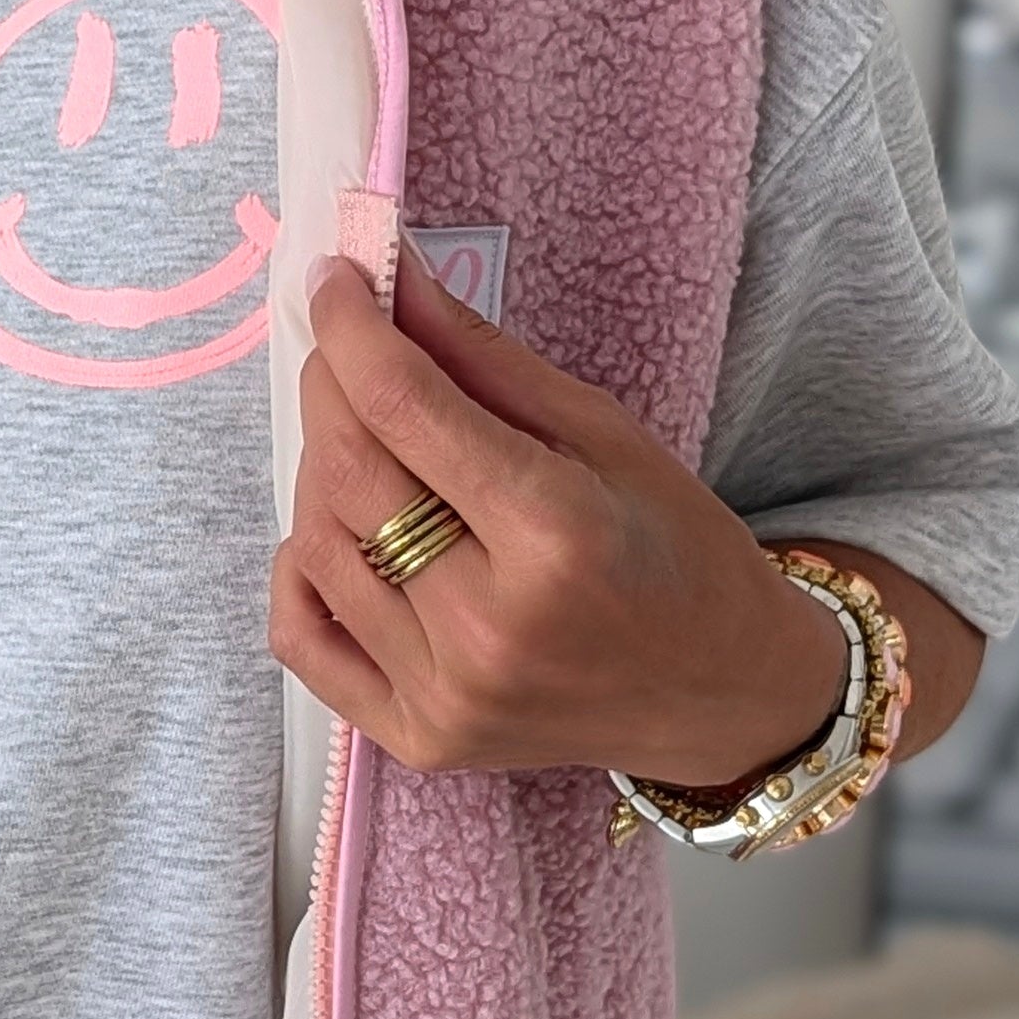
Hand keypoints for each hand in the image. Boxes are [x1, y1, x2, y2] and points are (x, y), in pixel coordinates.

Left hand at [270, 247, 848, 786]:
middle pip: (349, 471)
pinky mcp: (420, 737)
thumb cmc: (675, 550)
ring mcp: (448, 693)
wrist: (719, 694)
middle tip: (348, 348)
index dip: (353, 328)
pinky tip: (344, 533)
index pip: (404, 406)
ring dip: (320, 470)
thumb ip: (483, 359)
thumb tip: (393, 282)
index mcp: (554, 534)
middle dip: (331, 385)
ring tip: (367, 442)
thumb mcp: (604, 433)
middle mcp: (490, 624)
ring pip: (316, 545)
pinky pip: (303, 639)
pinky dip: (299, 570)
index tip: (335, 280)